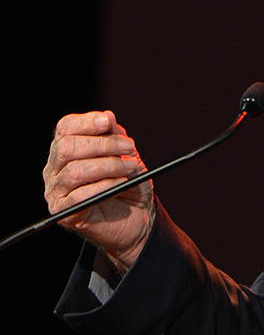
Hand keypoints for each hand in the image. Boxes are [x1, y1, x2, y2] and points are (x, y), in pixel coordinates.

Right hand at [43, 111, 154, 273]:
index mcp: (67, 149)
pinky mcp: (64, 212)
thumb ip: (115, 136)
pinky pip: (79, 195)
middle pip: (67, 147)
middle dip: (103, 144)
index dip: (86, 122)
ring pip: (75, 171)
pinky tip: (120, 184)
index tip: (108, 121)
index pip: (65, 128)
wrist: (138, 216)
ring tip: (131, 168)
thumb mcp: (127, 154)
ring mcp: (56, 191)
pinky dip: (105, 186)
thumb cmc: (129, 182)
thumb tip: (107, 118)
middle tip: (130, 147)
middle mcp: (55, 169)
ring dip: (109, 165)